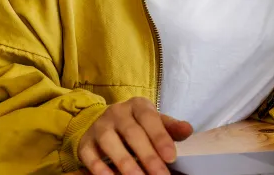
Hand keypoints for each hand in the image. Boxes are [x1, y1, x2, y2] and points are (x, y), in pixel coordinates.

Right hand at [78, 98, 192, 174]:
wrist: (106, 124)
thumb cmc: (138, 125)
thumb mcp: (155, 122)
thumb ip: (170, 127)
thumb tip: (188, 130)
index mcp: (138, 105)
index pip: (150, 119)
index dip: (161, 138)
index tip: (171, 157)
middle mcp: (117, 112)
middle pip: (132, 133)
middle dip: (147, 156)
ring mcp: (99, 126)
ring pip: (110, 143)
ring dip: (125, 163)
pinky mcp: (86, 142)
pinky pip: (90, 156)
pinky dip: (99, 168)